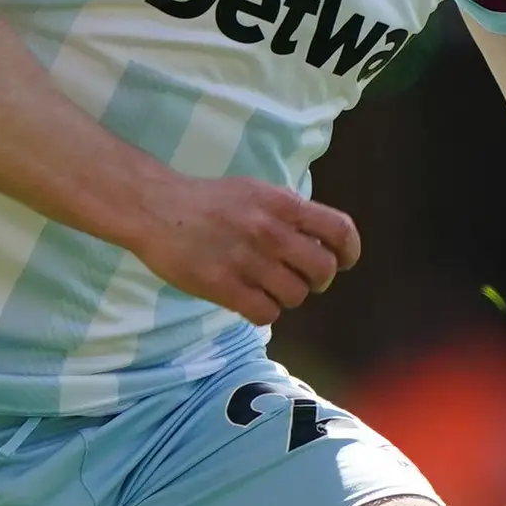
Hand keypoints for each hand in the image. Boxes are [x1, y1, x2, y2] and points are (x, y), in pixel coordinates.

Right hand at [135, 175, 361, 323]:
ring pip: (295, 296)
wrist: (156, 209)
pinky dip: (264, 311)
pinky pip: (266, 313)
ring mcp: (248, 261)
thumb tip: (322, 239)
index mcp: (282, 204)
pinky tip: (250, 299)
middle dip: (317, 280)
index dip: (349, 252)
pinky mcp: (225, 286)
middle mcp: (271, 232)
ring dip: (287, 296)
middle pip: (322, 271)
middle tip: (300, 278)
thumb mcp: (256, 191)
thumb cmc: (208, 201)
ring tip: (267, 286)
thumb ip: (289, 213)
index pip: (339, 231)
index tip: (344, 262)